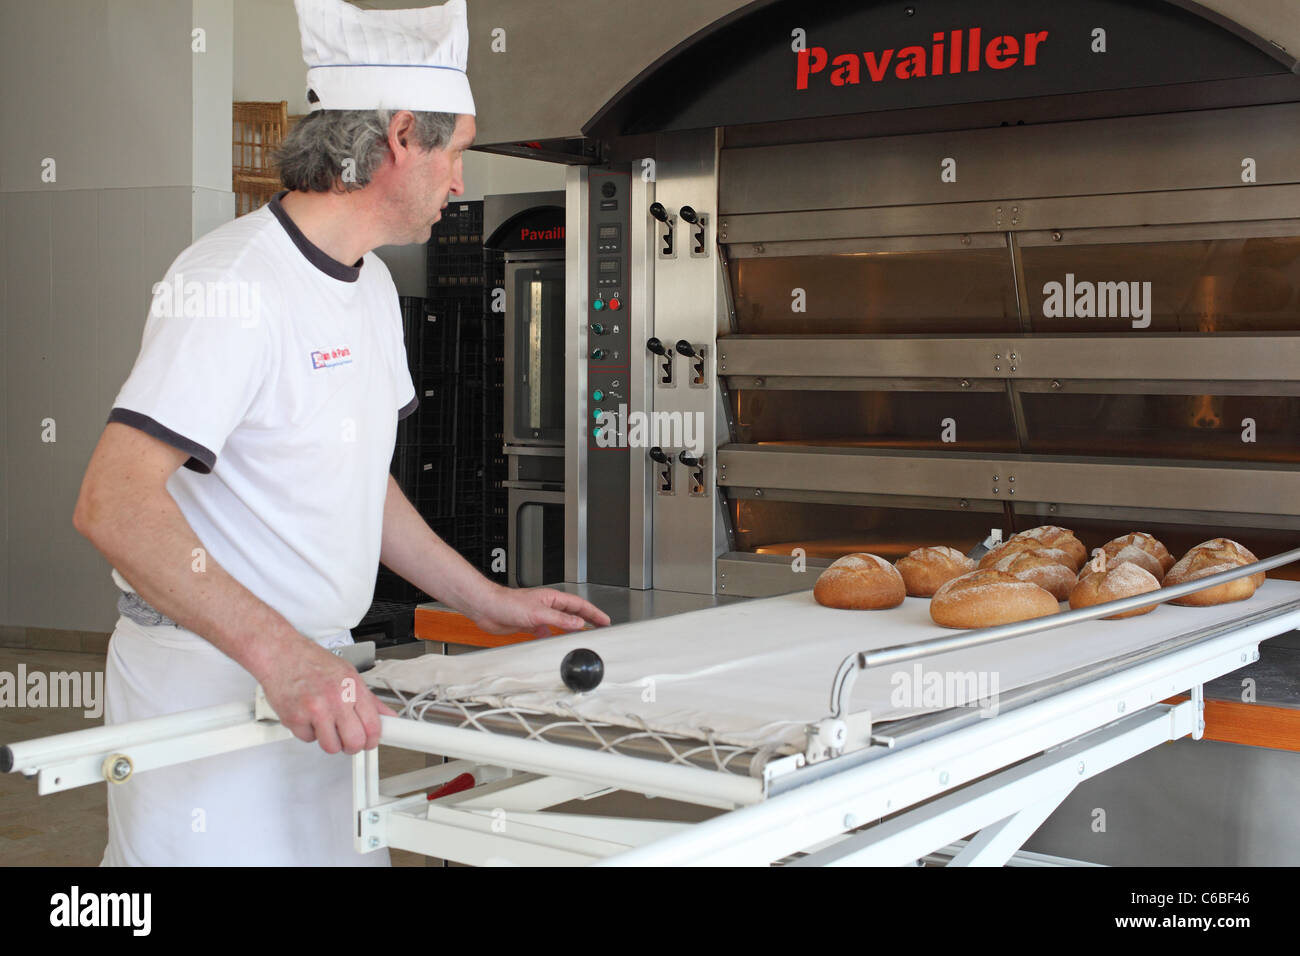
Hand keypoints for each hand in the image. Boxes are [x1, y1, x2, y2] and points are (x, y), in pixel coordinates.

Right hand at [257, 639, 396, 754]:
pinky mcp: (294, 719)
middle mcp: (336, 699)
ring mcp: (315, 710)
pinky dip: (308, 732)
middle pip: (354, 742)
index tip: (370, 742)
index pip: (373, 725)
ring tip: (325, 723)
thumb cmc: (312, 662)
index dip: (373, 740)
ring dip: (329, 740)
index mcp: (353, 687)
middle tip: (348, 739)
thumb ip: (369, 699)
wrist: (280, 653)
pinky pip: (308, 739)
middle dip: (352, 746)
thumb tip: (388, 716)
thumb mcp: (348, 674)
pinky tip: (307, 715)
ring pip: (331, 747)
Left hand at [470, 584, 611, 639]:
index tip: (605, 620)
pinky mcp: (530, 625)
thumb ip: (559, 620)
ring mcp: (539, 615)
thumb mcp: (538, 613)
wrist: (487, 608)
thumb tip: (578, 624)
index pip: (579, 605)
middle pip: (573, 613)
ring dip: (572, 629)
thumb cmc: (507, 603)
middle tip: (601, 627)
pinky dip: (554, 637)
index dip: (594, 613)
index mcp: (552, 599)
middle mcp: (547, 606)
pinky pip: (547, 632)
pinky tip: (555, 642)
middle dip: (587, 619)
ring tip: (583, 636)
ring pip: (561, 623)